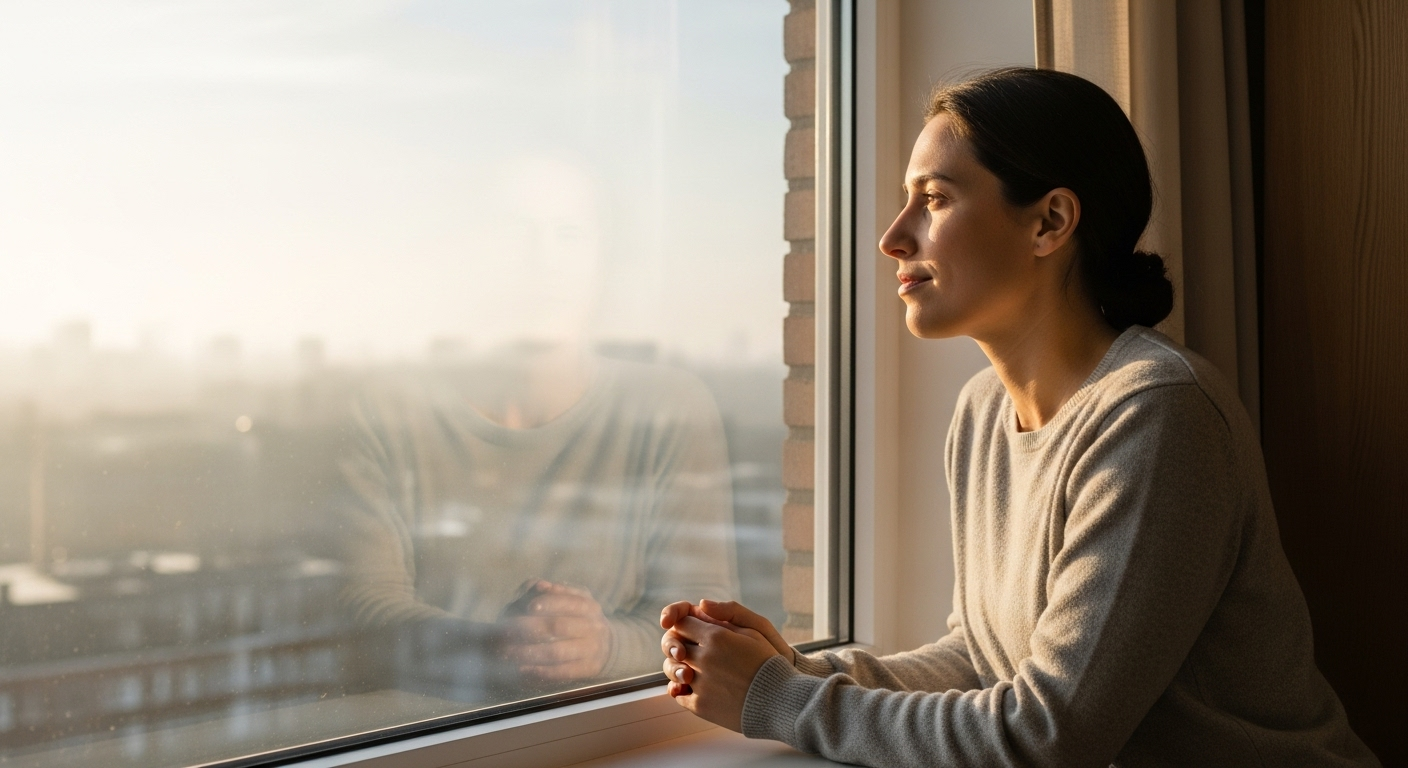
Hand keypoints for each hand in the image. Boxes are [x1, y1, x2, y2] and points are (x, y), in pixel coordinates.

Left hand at [502, 581, 611, 680]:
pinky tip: (522, 669)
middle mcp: (593, 627)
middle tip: (505, 631)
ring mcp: (591, 650)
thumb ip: (551, 592)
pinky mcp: (587, 670)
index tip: (528, 607)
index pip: (568, 602)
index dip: (548, 603)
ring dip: (529, 652)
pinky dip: (540, 671)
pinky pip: (561, 672)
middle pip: (558, 626)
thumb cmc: (577, 618)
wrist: (605, 645)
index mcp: (588, 605)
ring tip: (507, 653)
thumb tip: (539, 586)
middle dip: (529, 628)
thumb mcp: (570, 600)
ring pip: (557, 651)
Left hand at [657, 604, 783, 731]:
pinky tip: (694, 688)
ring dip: (679, 668)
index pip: (681, 623)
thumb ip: (726, 615)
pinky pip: (678, 695)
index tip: (691, 630)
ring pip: (673, 670)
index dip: (684, 625)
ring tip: (693, 671)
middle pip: (674, 646)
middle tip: (689, 650)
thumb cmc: (769, 663)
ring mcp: (700, 683)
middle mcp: (703, 659)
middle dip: (679, 645)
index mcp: (715, 637)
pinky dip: (682, 690)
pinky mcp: (700, 705)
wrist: (780, 701)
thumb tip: (700, 605)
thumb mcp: (755, 630)